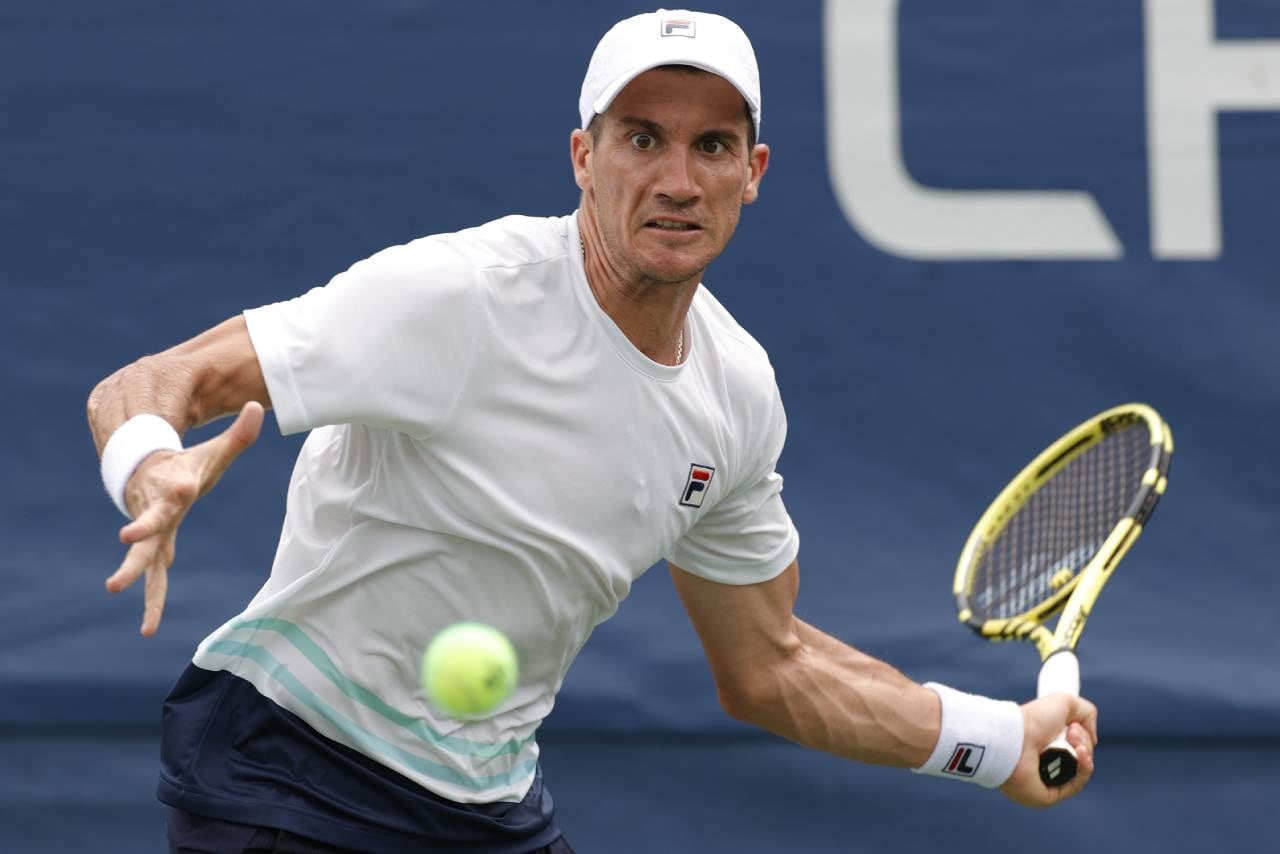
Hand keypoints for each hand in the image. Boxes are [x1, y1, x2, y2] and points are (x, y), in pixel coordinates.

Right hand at [104, 402, 263, 635]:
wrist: (149, 476)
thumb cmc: (187, 465)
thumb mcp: (215, 452)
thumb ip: (240, 434)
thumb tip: (258, 408)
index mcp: (175, 485)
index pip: (177, 485)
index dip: (178, 485)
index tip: (180, 485)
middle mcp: (159, 510)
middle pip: (151, 521)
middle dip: (142, 528)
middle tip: (127, 534)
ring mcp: (153, 532)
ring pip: (142, 554)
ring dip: (131, 570)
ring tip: (113, 587)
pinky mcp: (154, 549)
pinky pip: (153, 578)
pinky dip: (153, 601)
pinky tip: (149, 629)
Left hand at [1000, 693, 1098, 806]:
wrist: (1015, 738)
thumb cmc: (1034, 720)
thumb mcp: (1065, 703)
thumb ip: (1086, 712)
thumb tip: (1093, 739)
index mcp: (1044, 742)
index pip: (1074, 745)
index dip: (1082, 737)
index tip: (1073, 726)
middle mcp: (1044, 761)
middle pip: (1079, 758)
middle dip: (1084, 744)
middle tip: (1071, 733)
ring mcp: (1044, 779)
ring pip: (1079, 772)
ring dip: (1086, 757)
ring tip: (1076, 744)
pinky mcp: (1046, 796)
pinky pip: (1074, 786)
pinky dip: (1083, 771)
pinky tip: (1083, 757)